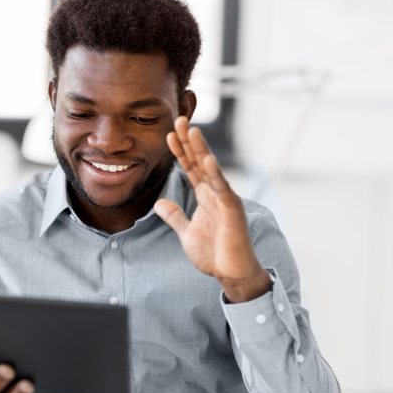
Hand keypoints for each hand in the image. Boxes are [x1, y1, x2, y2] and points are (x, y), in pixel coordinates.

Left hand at [154, 117, 271, 302]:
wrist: (231, 273)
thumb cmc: (214, 253)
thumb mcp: (186, 232)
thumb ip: (175, 216)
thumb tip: (160, 203)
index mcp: (205, 196)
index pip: (190, 168)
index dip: (179, 151)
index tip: (168, 134)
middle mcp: (215, 193)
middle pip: (200, 161)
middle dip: (189, 141)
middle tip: (179, 119)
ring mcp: (225, 200)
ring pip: (211, 170)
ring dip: (201, 150)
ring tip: (192, 131)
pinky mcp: (232, 210)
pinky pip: (222, 189)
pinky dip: (215, 174)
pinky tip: (207, 159)